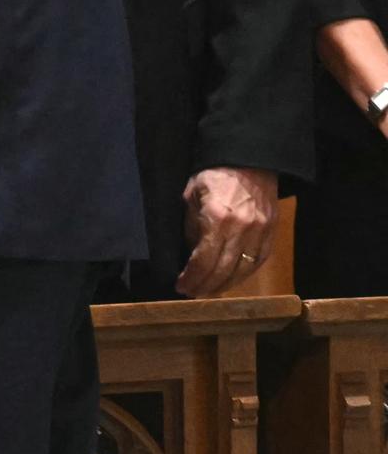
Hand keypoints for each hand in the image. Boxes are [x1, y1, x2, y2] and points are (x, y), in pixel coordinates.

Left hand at [176, 166, 277, 296]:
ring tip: (209, 291)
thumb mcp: (191, 196)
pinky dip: (244, 275)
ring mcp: (261, 231)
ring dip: (225, 285)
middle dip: (206, 286)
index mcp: (218, 218)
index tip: (181, 286)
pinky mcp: (272, 232)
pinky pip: (258, 262)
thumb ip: (191, 227)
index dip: (191, 277)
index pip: (203, 259)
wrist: (249, 160)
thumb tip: (190, 255)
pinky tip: (231, 280)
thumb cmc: (213, 175)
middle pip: (223, 270)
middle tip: (192, 294)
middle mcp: (242, 229)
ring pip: (243, 270)